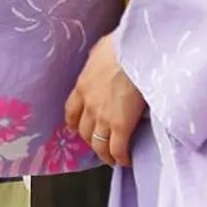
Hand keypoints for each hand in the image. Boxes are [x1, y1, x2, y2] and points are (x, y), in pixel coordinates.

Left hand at [64, 31, 146, 169]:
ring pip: (99, 144)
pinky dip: (121, 158)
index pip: (71, 112)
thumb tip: (102, 59)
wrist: (134, 52)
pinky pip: (118, 149)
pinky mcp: (121, 125)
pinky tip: (126, 161)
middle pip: (84, 131)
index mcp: (82, 86)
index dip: (75, 124)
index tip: (79, 129)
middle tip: (100, 145)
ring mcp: (103, 117)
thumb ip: (98, 60)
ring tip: (112, 158)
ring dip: (105, 153)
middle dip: (91, 141)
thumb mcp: (101, 50)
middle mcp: (89, 104)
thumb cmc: (123, 46)